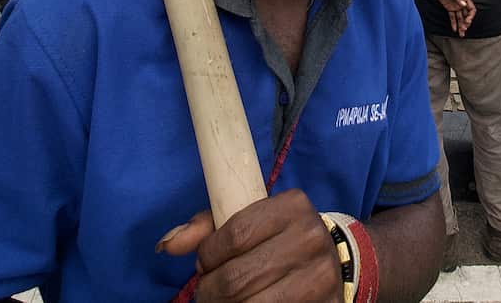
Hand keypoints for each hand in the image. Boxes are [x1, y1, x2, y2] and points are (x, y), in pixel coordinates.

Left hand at [156, 189, 340, 301]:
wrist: (332, 260)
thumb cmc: (278, 237)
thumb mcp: (248, 220)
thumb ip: (207, 228)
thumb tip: (167, 245)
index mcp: (293, 207)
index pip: (234, 235)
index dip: (208, 256)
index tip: (203, 265)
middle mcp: (312, 238)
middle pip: (238, 278)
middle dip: (210, 291)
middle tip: (206, 293)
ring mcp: (322, 276)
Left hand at [429, 0, 475, 36]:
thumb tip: (463, 5)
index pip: (471, 9)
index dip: (471, 16)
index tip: (467, 21)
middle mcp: (461, 3)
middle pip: (466, 15)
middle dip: (466, 23)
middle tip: (464, 29)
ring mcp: (455, 6)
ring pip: (460, 18)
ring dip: (461, 25)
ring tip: (461, 34)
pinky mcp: (449, 7)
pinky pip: (452, 17)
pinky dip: (453, 23)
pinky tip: (454, 29)